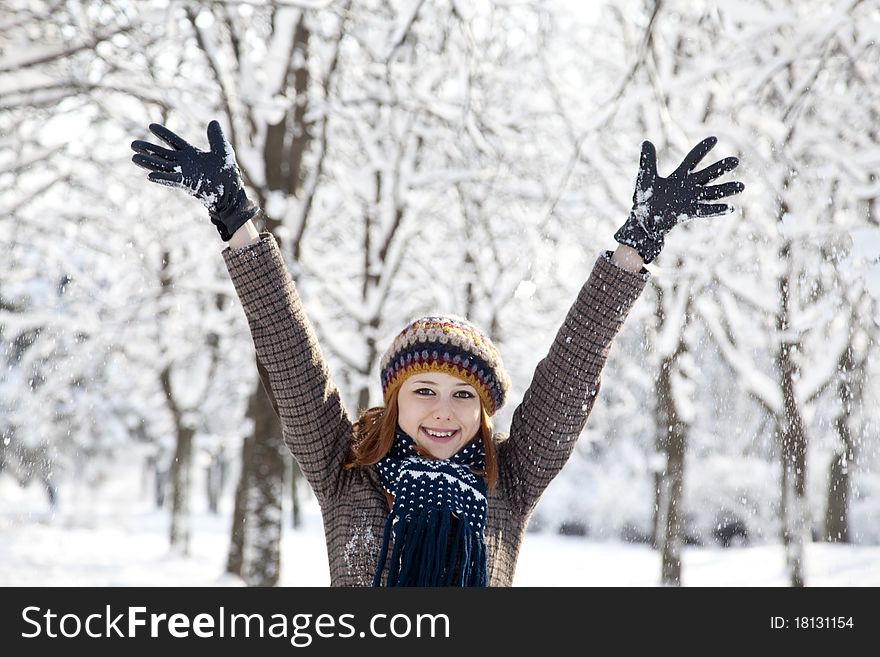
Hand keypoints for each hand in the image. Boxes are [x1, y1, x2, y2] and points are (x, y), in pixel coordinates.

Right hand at [131, 121, 257, 240]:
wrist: (232, 192)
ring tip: (134, 158)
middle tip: (133, 144)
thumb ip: (216, 137)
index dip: (163, 134)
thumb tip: (213, 121)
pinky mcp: (187, 184)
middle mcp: (184, 164)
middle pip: (162, 154)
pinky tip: (149, 175)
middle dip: (148, 149)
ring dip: (148, 163)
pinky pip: (171, 180)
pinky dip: (161, 178)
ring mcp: (184, 174)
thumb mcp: (223, 151)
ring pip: (162, 167)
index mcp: (191, 154)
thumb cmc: (228, 174)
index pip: (174, 141)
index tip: (151, 125)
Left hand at [613, 136, 743, 262]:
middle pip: (708, 174)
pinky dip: (717, 209)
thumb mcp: (646, 177)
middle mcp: (688, 187)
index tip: (714, 138)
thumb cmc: (644, 201)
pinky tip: (730, 208)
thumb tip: (647, 141)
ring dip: (726, 190)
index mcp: (678, 177)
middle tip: (736, 160)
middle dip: (721, 167)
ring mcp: (690, 200)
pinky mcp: (688, 212)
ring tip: (742, 186)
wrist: (642, 221)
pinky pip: (705, 210)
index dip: (702, 149)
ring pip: (712, 193)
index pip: (692, 160)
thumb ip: (648, 160)